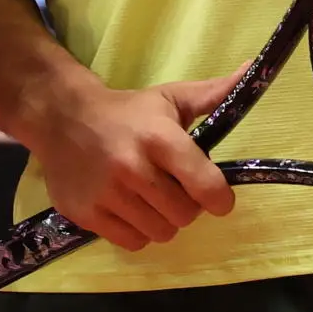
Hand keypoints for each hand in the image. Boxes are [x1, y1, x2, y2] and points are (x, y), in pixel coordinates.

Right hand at [25, 74, 240, 249]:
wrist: (61, 116)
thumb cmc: (127, 112)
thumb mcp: (170, 97)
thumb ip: (214, 93)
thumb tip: (252, 69)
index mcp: (159, 137)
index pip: (207, 186)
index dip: (219, 198)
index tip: (215, 195)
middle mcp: (133, 167)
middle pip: (185, 215)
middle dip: (186, 205)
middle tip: (172, 187)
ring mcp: (107, 193)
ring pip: (161, 233)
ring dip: (161, 220)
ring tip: (149, 197)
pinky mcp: (87, 214)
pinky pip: (133, 243)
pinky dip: (137, 231)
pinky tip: (128, 208)